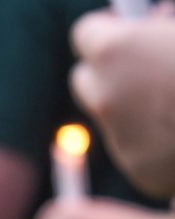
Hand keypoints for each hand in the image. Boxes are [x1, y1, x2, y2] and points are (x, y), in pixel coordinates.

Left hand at [70, 10, 174, 197]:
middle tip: (144, 65)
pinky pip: (135, 145)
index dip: (109, 30)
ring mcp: (118, 137)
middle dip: (110, 71)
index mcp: (116, 51)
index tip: (126, 29)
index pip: (85, 34)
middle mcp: (106, 96)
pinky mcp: (137, 167)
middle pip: (85, 79)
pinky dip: (153, 137)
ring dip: (133, 105)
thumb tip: (151, 22)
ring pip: (110, 115)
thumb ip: (163, 23)